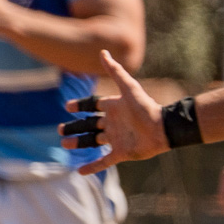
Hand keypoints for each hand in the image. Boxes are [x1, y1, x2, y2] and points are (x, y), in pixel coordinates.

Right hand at [59, 51, 167, 174]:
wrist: (163, 128)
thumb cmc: (146, 107)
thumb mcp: (128, 87)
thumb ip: (115, 71)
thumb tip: (103, 52)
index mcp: (114, 108)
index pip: (93, 106)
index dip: (81, 106)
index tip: (67, 107)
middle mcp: (113, 123)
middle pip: (89, 125)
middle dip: (75, 127)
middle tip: (61, 130)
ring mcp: (116, 139)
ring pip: (92, 141)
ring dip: (79, 143)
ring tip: (65, 143)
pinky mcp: (121, 153)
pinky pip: (103, 161)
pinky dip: (92, 166)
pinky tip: (79, 171)